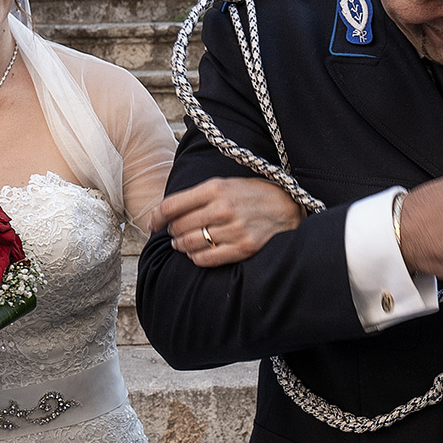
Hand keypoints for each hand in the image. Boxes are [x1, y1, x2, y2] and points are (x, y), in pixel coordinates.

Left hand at [160, 176, 302, 264]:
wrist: (288, 207)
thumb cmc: (254, 194)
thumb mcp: (227, 183)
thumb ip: (198, 195)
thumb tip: (167, 211)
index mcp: (216, 188)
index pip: (172, 205)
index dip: (157, 217)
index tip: (153, 224)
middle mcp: (222, 208)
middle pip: (179, 226)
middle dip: (171, 232)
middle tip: (173, 233)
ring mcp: (233, 229)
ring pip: (189, 244)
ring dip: (181, 246)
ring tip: (182, 244)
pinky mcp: (242, 248)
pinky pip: (206, 258)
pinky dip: (195, 258)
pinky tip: (196, 253)